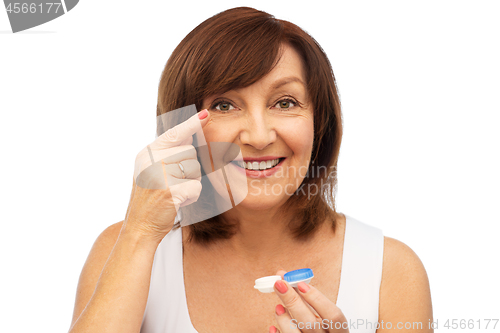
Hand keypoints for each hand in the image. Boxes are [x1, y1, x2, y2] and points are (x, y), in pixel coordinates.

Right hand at [122, 109, 209, 241]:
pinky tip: (177, 202)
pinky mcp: (169, 191)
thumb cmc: (150, 199)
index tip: (205, 114)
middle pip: (189, 152)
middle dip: (189, 168)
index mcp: (146, 153)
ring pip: (195, 169)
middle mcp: (151, 161)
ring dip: (190, 182)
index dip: (191, 124)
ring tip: (173, 192)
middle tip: (173, 183)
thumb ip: (166, 153)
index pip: (173, 134)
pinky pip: (196, 187)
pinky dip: (191, 196)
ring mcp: (159, 175)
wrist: (139, 227)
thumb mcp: (151, 170)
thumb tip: (189, 136)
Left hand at [270, 270, 348, 332]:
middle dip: (293, 301)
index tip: (300, 284)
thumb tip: (284, 276)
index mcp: (338, 332)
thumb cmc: (320, 331)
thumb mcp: (322, 318)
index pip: (334, 316)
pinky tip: (272, 327)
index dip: (318, 299)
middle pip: (311, 323)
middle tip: (279, 284)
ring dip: (284, 319)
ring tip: (278, 307)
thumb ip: (307, 299)